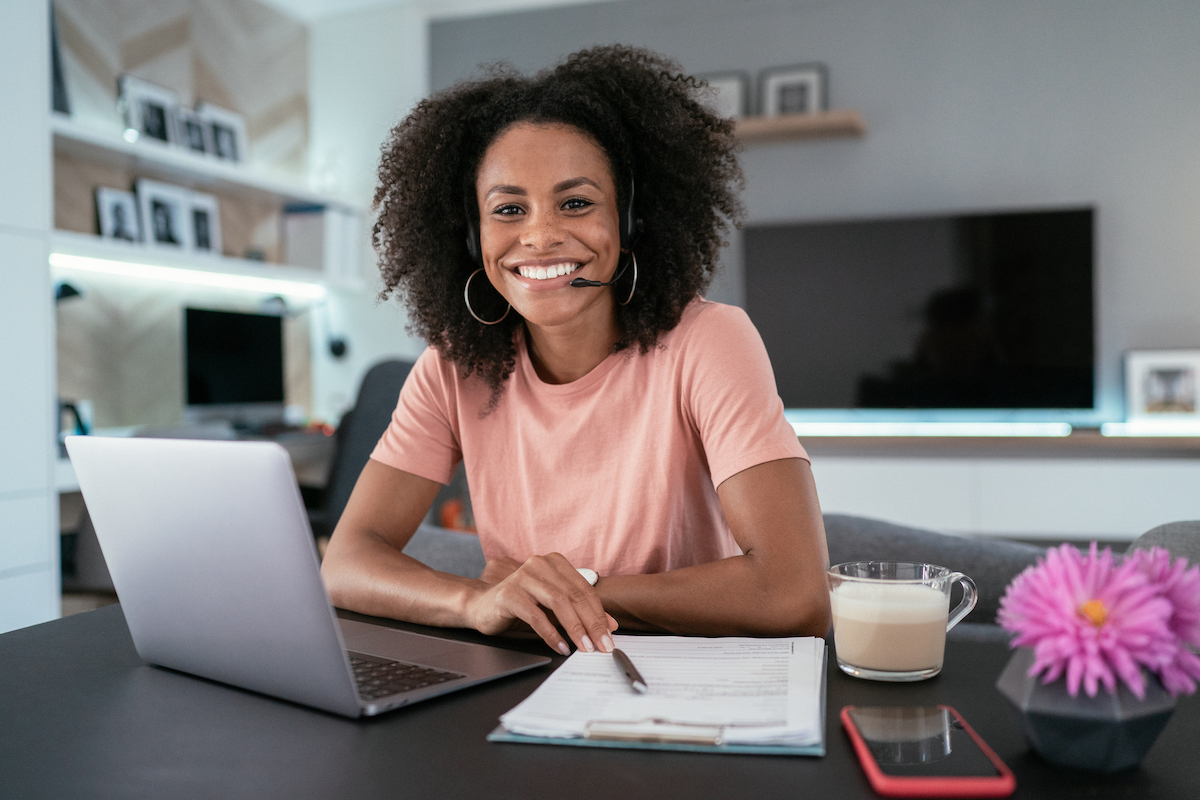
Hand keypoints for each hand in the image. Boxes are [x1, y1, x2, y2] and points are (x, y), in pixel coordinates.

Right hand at [465, 553, 617, 655]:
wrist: (482, 605)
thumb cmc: (521, 605)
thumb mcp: (554, 607)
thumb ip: (580, 611)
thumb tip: (611, 625)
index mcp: (555, 562)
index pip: (584, 590)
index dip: (600, 614)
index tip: (610, 636)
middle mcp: (540, 564)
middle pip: (574, 596)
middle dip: (592, 624)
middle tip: (602, 645)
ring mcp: (523, 577)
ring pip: (558, 603)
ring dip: (575, 629)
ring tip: (585, 648)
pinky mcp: (508, 594)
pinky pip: (536, 615)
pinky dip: (551, 634)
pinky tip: (561, 647)